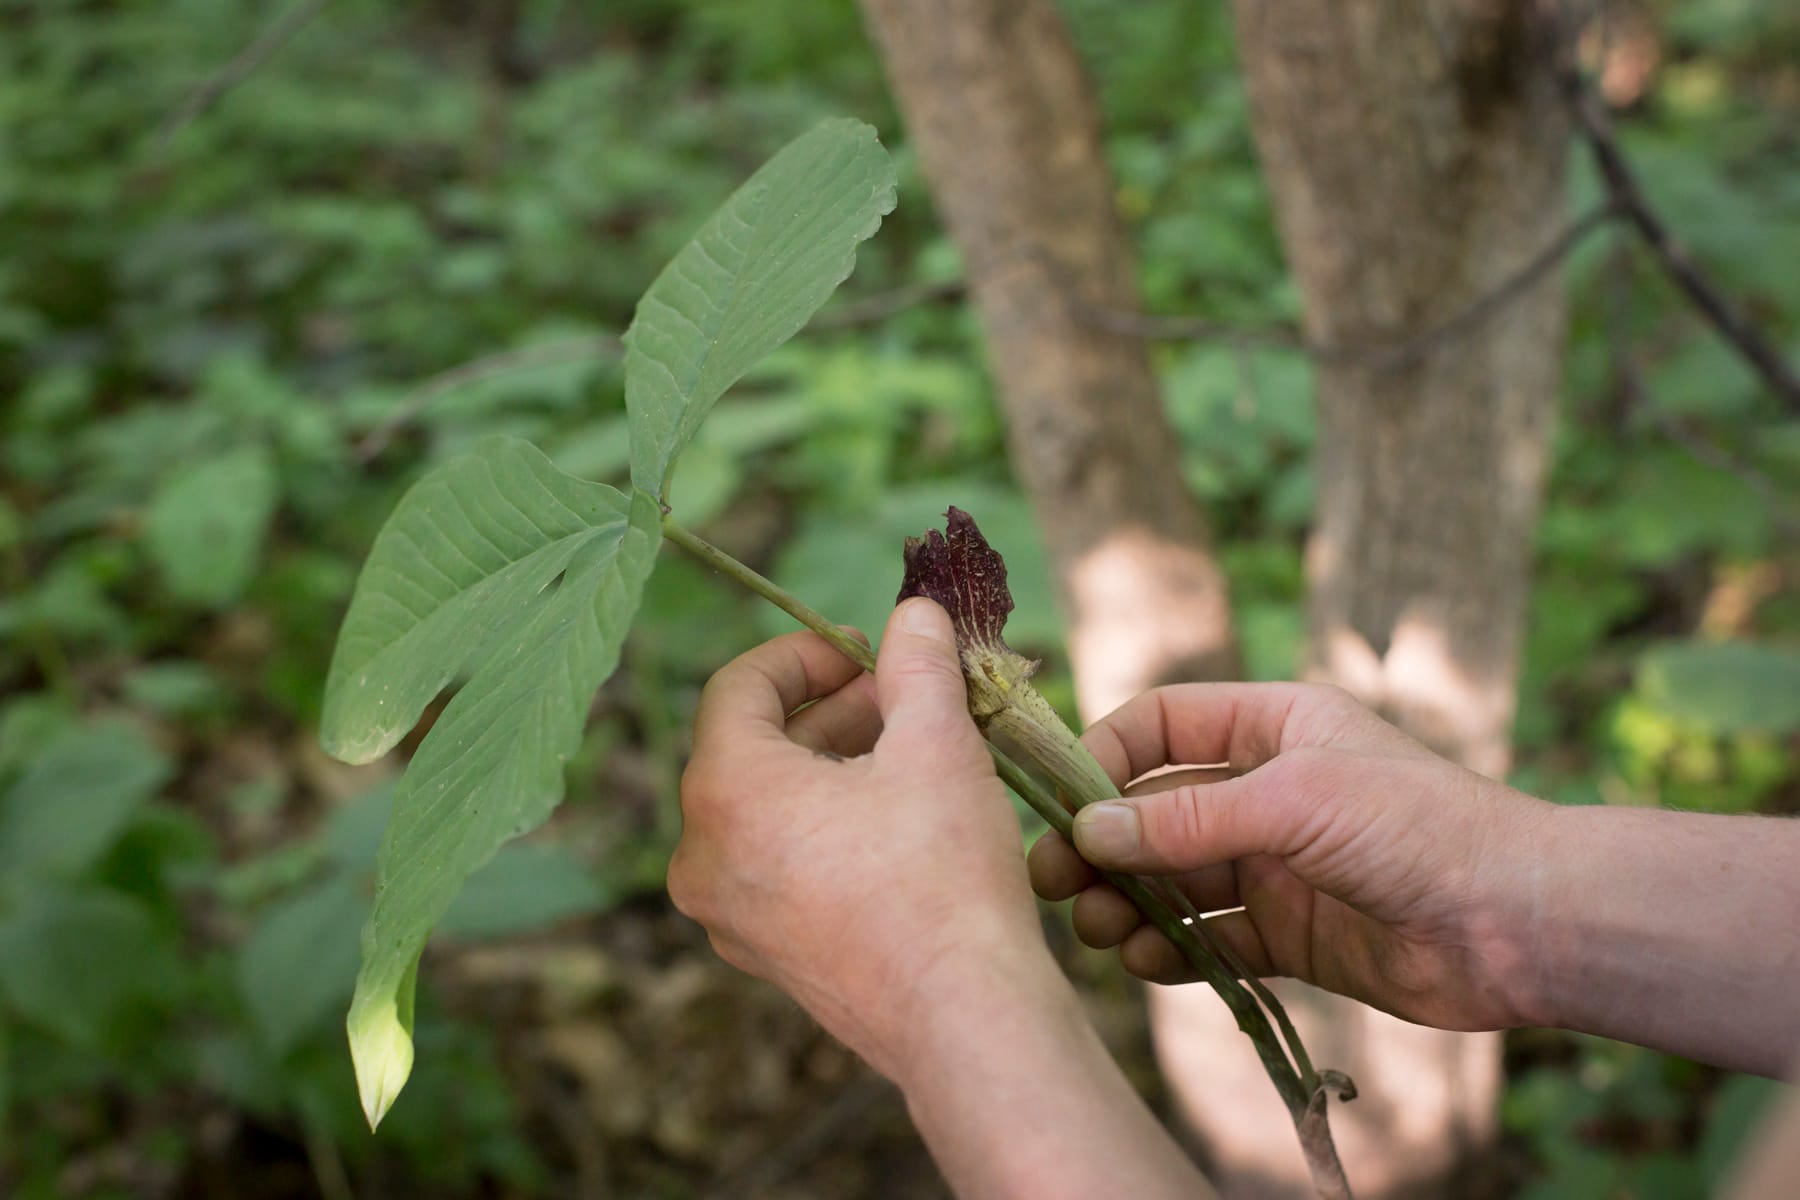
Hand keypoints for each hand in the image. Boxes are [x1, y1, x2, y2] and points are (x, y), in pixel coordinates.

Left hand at [668, 598, 1048, 1080]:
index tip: (863, 647)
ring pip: (767, 809)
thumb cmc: (943, 875)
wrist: (964, 1018)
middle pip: (750, 749)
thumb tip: (914, 612)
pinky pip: (778, 864)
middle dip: (828, 711)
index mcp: (725, 793)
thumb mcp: (937, 743)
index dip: (803, 653)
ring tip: (909, 750)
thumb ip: (916, 664)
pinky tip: (898, 819)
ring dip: (830, 767)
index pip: (737, 688)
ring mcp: (729, 916)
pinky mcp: (766, 954)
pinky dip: (825, 826)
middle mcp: (703, 857)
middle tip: (899, 693)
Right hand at [1028, 683, 1555, 1032]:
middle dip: (1102, 843)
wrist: (1519, 922)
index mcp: (1274, 726)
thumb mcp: (1293, 801)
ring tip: (1098, 930)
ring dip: (1129, 901)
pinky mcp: (1292, 934)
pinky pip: (1211, 939)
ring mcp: (1279, 865)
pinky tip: (1149, 962)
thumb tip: (1089, 829)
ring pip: (1176, 879)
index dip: (1105, 755)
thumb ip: (1186, 819)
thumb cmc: (1418, 827)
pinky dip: (1173, 951)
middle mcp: (1269, 790)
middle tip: (1053, 881)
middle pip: (1156, 809)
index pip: (1162, 724)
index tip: (1060, 801)